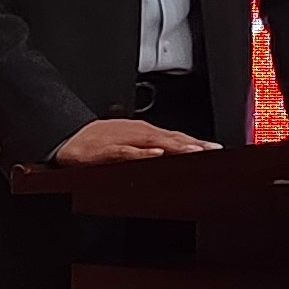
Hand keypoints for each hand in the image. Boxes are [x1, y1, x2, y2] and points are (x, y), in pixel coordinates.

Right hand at [50, 119, 219, 165]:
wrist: (71, 137)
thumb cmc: (103, 141)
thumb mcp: (132, 143)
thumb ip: (153, 150)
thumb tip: (174, 156)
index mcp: (146, 133)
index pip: (177, 137)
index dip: (197, 142)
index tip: (217, 149)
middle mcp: (139, 133)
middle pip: (171, 138)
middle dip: (194, 144)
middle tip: (214, 150)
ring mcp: (125, 140)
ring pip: (155, 142)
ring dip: (176, 146)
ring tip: (194, 151)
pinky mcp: (109, 150)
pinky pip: (128, 151)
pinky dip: (143, 153)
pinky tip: (157, 155)